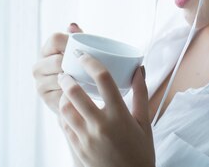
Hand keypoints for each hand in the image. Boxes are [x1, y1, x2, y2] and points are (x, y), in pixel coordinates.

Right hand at [32, 22, 82, 113]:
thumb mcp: (81, 52)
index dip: (71, 42)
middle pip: (58, 61)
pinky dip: (75, 94)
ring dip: (76, 81)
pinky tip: (82, 94)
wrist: (78, 98)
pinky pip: (63, 94)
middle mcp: (38, 67)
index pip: (55, 39)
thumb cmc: (81, 69)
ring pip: (61, 79)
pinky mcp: (47, 100)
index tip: (85, 49)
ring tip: (88, 81)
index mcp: (46, 50)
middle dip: (74, 65)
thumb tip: (73, 25)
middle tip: (89, 69)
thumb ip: (78, 37)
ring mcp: (40, 84)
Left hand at [58, 52, 154, 166]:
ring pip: (65, 109)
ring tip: (66, 90)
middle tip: (67, 72)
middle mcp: (100, 125)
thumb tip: (139, 69)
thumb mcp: (144, 122)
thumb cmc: (141, 152)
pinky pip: (64, 126)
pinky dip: (64, 114)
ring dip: (64, 96)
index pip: (103, 79)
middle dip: (67, 78)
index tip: (84, 56)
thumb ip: (141, 94)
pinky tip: (69, 109)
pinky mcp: (77, 148)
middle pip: (75, 93)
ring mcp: (86, 138)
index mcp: (119, 115)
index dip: (91, 63)